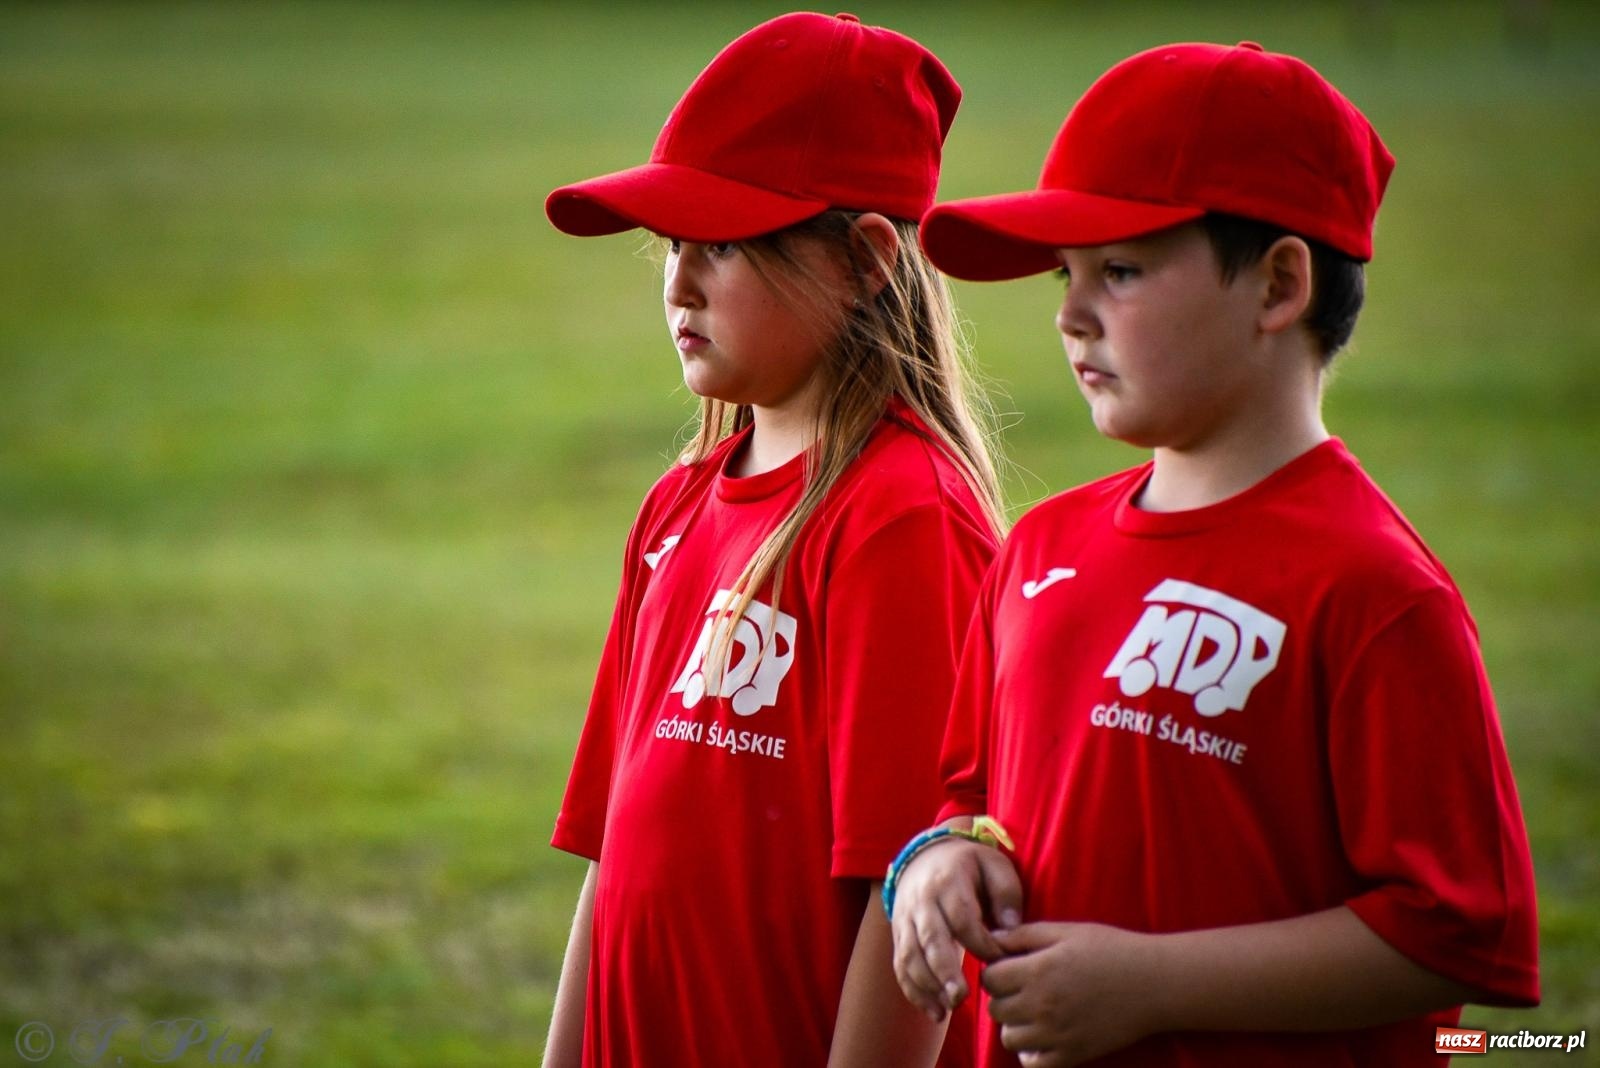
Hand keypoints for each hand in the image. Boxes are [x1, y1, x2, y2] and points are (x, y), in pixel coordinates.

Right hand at [890, 838, 1023, 1020]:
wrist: (924, 857)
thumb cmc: (968, 865)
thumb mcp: (993, 865)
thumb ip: (1006, 893)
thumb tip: (1011, 929)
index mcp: (948, 881)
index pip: (963, 918)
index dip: (981, 944)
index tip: (1001, 962)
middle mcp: (922, 901)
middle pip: (930, 938)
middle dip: (944, 971)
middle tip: (961, 997)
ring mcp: (905, 919)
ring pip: (910, 955)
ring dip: (927, 985)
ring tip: (948, 1009)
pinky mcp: (898, 936)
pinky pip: (900, 966)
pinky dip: (913, 991)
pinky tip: (934, 1012)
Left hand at [982, 922, 1160, 1065]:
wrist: (1154, 983)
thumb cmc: (1112, 950)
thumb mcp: (1067, 931)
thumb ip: (1025, 934)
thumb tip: (993, 937)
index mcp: (1037, 970)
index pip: (989, 978)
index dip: (996, 971)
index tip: (1010, 968)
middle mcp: (1041, 1005)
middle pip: (995, 1008)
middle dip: (1004, 997)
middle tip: (1023, 989)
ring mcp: (1055, 1034)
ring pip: (1009, 1038)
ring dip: (1015, 1026)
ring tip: (1033, 1013)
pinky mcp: (1072, 1055)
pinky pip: (1033, 1066)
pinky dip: (1032, 1055)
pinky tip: (1043, 1038)